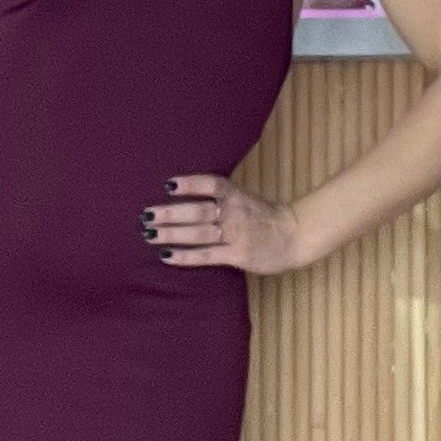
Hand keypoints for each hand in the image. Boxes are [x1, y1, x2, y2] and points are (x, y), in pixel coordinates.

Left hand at [142, 175, 302, 274]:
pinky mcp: (238, 255)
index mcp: (236, 195)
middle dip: (170, 213)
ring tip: (149, 234)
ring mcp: (237, 234)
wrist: (294, 236)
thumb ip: (220, 197)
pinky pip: (207, 256)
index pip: (211, 185)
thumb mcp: (244, 199)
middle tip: (145, 215)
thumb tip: (185, 195)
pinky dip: (186, 256)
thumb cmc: (263, 217)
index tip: (168, 184)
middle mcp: (235, 212)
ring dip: (172, 234)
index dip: (190, 184)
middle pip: (198, 211)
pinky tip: (167, 256)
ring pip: (199, 233)